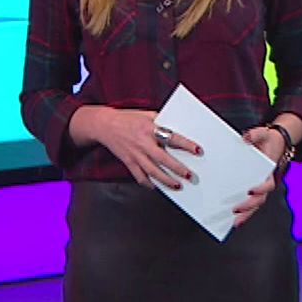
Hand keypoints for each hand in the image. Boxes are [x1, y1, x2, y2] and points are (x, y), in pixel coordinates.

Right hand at [71, 106, 202, 188]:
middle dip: (178, 169)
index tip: (198, 150)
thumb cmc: (127, 118)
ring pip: (152, 171)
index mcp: (150, 128)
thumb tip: (178, 129)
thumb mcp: (146, 115)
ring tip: (177, 186)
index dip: (186, 145)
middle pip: (164, 159)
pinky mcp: (128, 161)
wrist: (104, 125)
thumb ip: (161, 122)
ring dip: (166, 180)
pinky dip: (148, 183)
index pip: (172, 138)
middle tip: (190, 176)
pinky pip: (139, 176)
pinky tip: (156, 187)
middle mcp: (143, 142)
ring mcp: (135, 154)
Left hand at [232, 126, 286, 226]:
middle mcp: (264, 183)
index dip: (261, 189)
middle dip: (248, 207)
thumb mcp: (263, 133)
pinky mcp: (250, 190)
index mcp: (269, 172)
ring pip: (253, 205)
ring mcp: (258, 189)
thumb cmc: (267, 139)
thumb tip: (245, 137)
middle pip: (259, 200)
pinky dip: (241, 212)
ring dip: (244, 214)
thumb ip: (255, 134)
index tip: (250, 190)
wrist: (272, 143)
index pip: (268, 184)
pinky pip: (246, 203)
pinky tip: (228, 218)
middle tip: (234, 211)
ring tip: (232, 222)